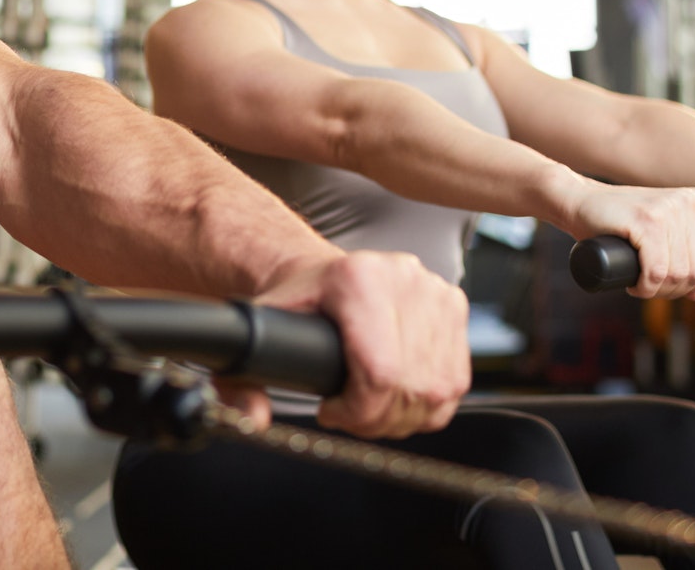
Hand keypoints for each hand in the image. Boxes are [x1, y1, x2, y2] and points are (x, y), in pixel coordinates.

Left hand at [252, 250, 469, 439]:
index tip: (331, 411)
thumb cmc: (295, 304)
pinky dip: (427, 404)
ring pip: (436, 390)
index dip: (357, 411)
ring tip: (368, 406)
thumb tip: (252, 419)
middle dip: (376, 419)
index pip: (380, 372)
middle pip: (410, 388)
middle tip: (347, 415)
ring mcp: (435, 290)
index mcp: (358, 278)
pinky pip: (455, 383)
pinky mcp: (455, 305)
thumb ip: (240, 381)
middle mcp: (404, 278)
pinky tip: (395, 397)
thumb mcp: (259, 335)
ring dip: (403, 416)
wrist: (323, 275)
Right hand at [563, 179, 694, 300]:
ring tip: (640, 284)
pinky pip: (656, 271)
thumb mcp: (657, 237)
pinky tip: (634, 284)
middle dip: (675, 290)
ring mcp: (668, 209)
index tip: (670, 285)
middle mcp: (688, 203)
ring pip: (678, 274)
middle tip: (650, 287)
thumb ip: (681, 259)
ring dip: (658, 291)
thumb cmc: (617, 221)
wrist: (579, 201)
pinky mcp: (646, 221)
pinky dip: (645, 287)